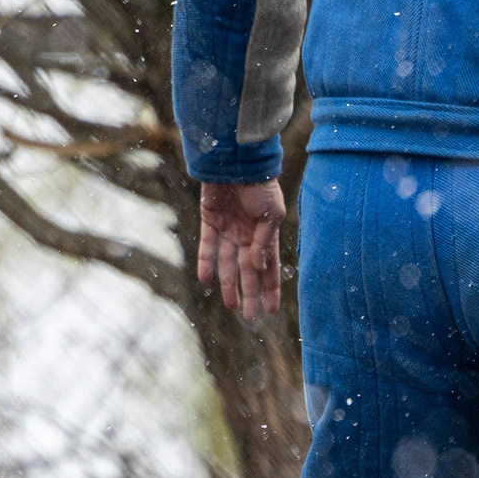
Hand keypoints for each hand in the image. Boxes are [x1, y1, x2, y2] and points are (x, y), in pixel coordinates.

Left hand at [199, 180, 285, 315]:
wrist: (237, 161)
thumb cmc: (261, 185)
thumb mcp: (271, 214)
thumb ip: (264, 241)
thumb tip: (257, 266)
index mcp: (266, 234)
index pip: (270, 267)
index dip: (271, 288)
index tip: (272, 309)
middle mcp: (248, 235)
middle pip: (249, 271)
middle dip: (251, 294)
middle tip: (251, 316)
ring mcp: (229, 229)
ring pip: (228, 263)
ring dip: (229, 284)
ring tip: (230, 305)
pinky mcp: (210, 221)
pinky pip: (207, 247)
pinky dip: (205, 262)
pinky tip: (206, 280)